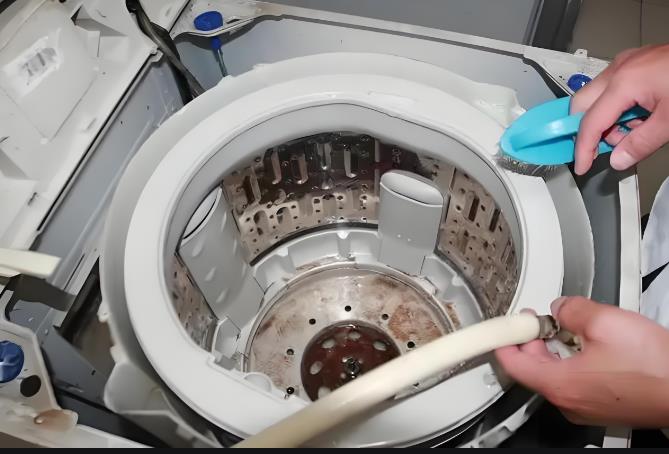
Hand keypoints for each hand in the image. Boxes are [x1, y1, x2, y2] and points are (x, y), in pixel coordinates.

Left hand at [495, 297, 668, 426]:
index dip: (504, 341)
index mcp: (561, 384)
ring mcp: (587, 409)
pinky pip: (577, 384)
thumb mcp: (604, 321)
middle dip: (532, 341)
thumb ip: (571, 309)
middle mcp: (569, 403)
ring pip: (556, 376)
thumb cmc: (656, 367)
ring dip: (555, 351)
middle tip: (538, 321)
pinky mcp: (604, 408)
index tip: (504, 326)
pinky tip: (589, 347)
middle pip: (534, 370)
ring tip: (567, 329)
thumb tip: (561, 307)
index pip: (512, 365)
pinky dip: (574, 364)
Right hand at [571, 44, 668, 174]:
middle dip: (591, 130)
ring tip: (636, 130)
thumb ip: (641, 144)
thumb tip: (619, 159)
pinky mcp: (637, 63)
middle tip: (605, 148)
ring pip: (597, 97)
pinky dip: (619, 107)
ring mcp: (628, 62)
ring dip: (609, 120)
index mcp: (625, 82)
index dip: (583, 148)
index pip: (590, 122)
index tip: (581, 165)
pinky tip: (641, 117)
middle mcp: (621, 68)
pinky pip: (613, 88)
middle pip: (582, 105)